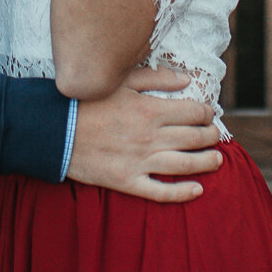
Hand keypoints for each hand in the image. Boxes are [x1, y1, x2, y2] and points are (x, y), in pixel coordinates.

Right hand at [67, 70, 221, 201]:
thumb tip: (187, 80)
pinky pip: (160, 191)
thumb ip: (156, 79)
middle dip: (211, 137)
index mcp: (150, 110)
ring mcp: (139, 161)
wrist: (54, 131)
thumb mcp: (120, 82)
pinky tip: (197, 190)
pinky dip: (182, 193)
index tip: (207, 114)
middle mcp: (150, 137)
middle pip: (194, 138)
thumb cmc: (87, 102)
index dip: (206, 113)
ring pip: (185, 165)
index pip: (193, 112)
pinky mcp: (127, 181)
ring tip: (217, 160)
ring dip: (206, 163)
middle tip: (214, 136)